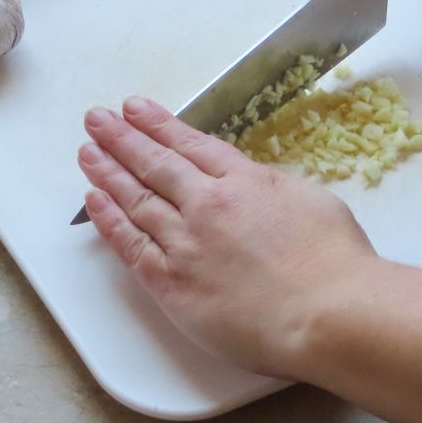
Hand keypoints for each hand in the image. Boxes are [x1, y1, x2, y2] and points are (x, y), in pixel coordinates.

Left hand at [77, 97, 376, 376]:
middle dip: (121, 137)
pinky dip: (108, 221)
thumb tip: (251, 185)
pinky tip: (94, 201)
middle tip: (97, 119)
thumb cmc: (334, 262)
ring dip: (107, 171)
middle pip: (154, 163)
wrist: (328, 313)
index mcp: (242, 180)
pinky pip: (130, 246)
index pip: (189, 144)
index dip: (158, 124)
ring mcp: (185, 244)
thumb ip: (269, 187)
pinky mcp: (173, 285)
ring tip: (87, 151)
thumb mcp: (308, 199)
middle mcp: (206, 204)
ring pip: (136, 199)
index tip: (135, 109)